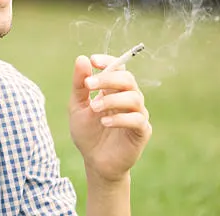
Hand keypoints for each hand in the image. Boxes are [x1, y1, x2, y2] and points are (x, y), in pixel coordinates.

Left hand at [69, 54, 151, 182]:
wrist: (94, 161)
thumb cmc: (87, 133)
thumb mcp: (77, 106)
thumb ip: (79, 85)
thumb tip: (82, 58)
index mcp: (114, 90)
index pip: (118, 68)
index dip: (108, 61)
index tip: (93, 60)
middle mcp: (128, 99)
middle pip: (127, 79)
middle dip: (108, 79)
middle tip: (89, 85)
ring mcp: (137, 114)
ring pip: (134, 97)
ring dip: (112, 100)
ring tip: (93, 108)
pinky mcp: (142, 131)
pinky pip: (137, 119)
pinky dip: (121, 118)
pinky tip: (105, 122)